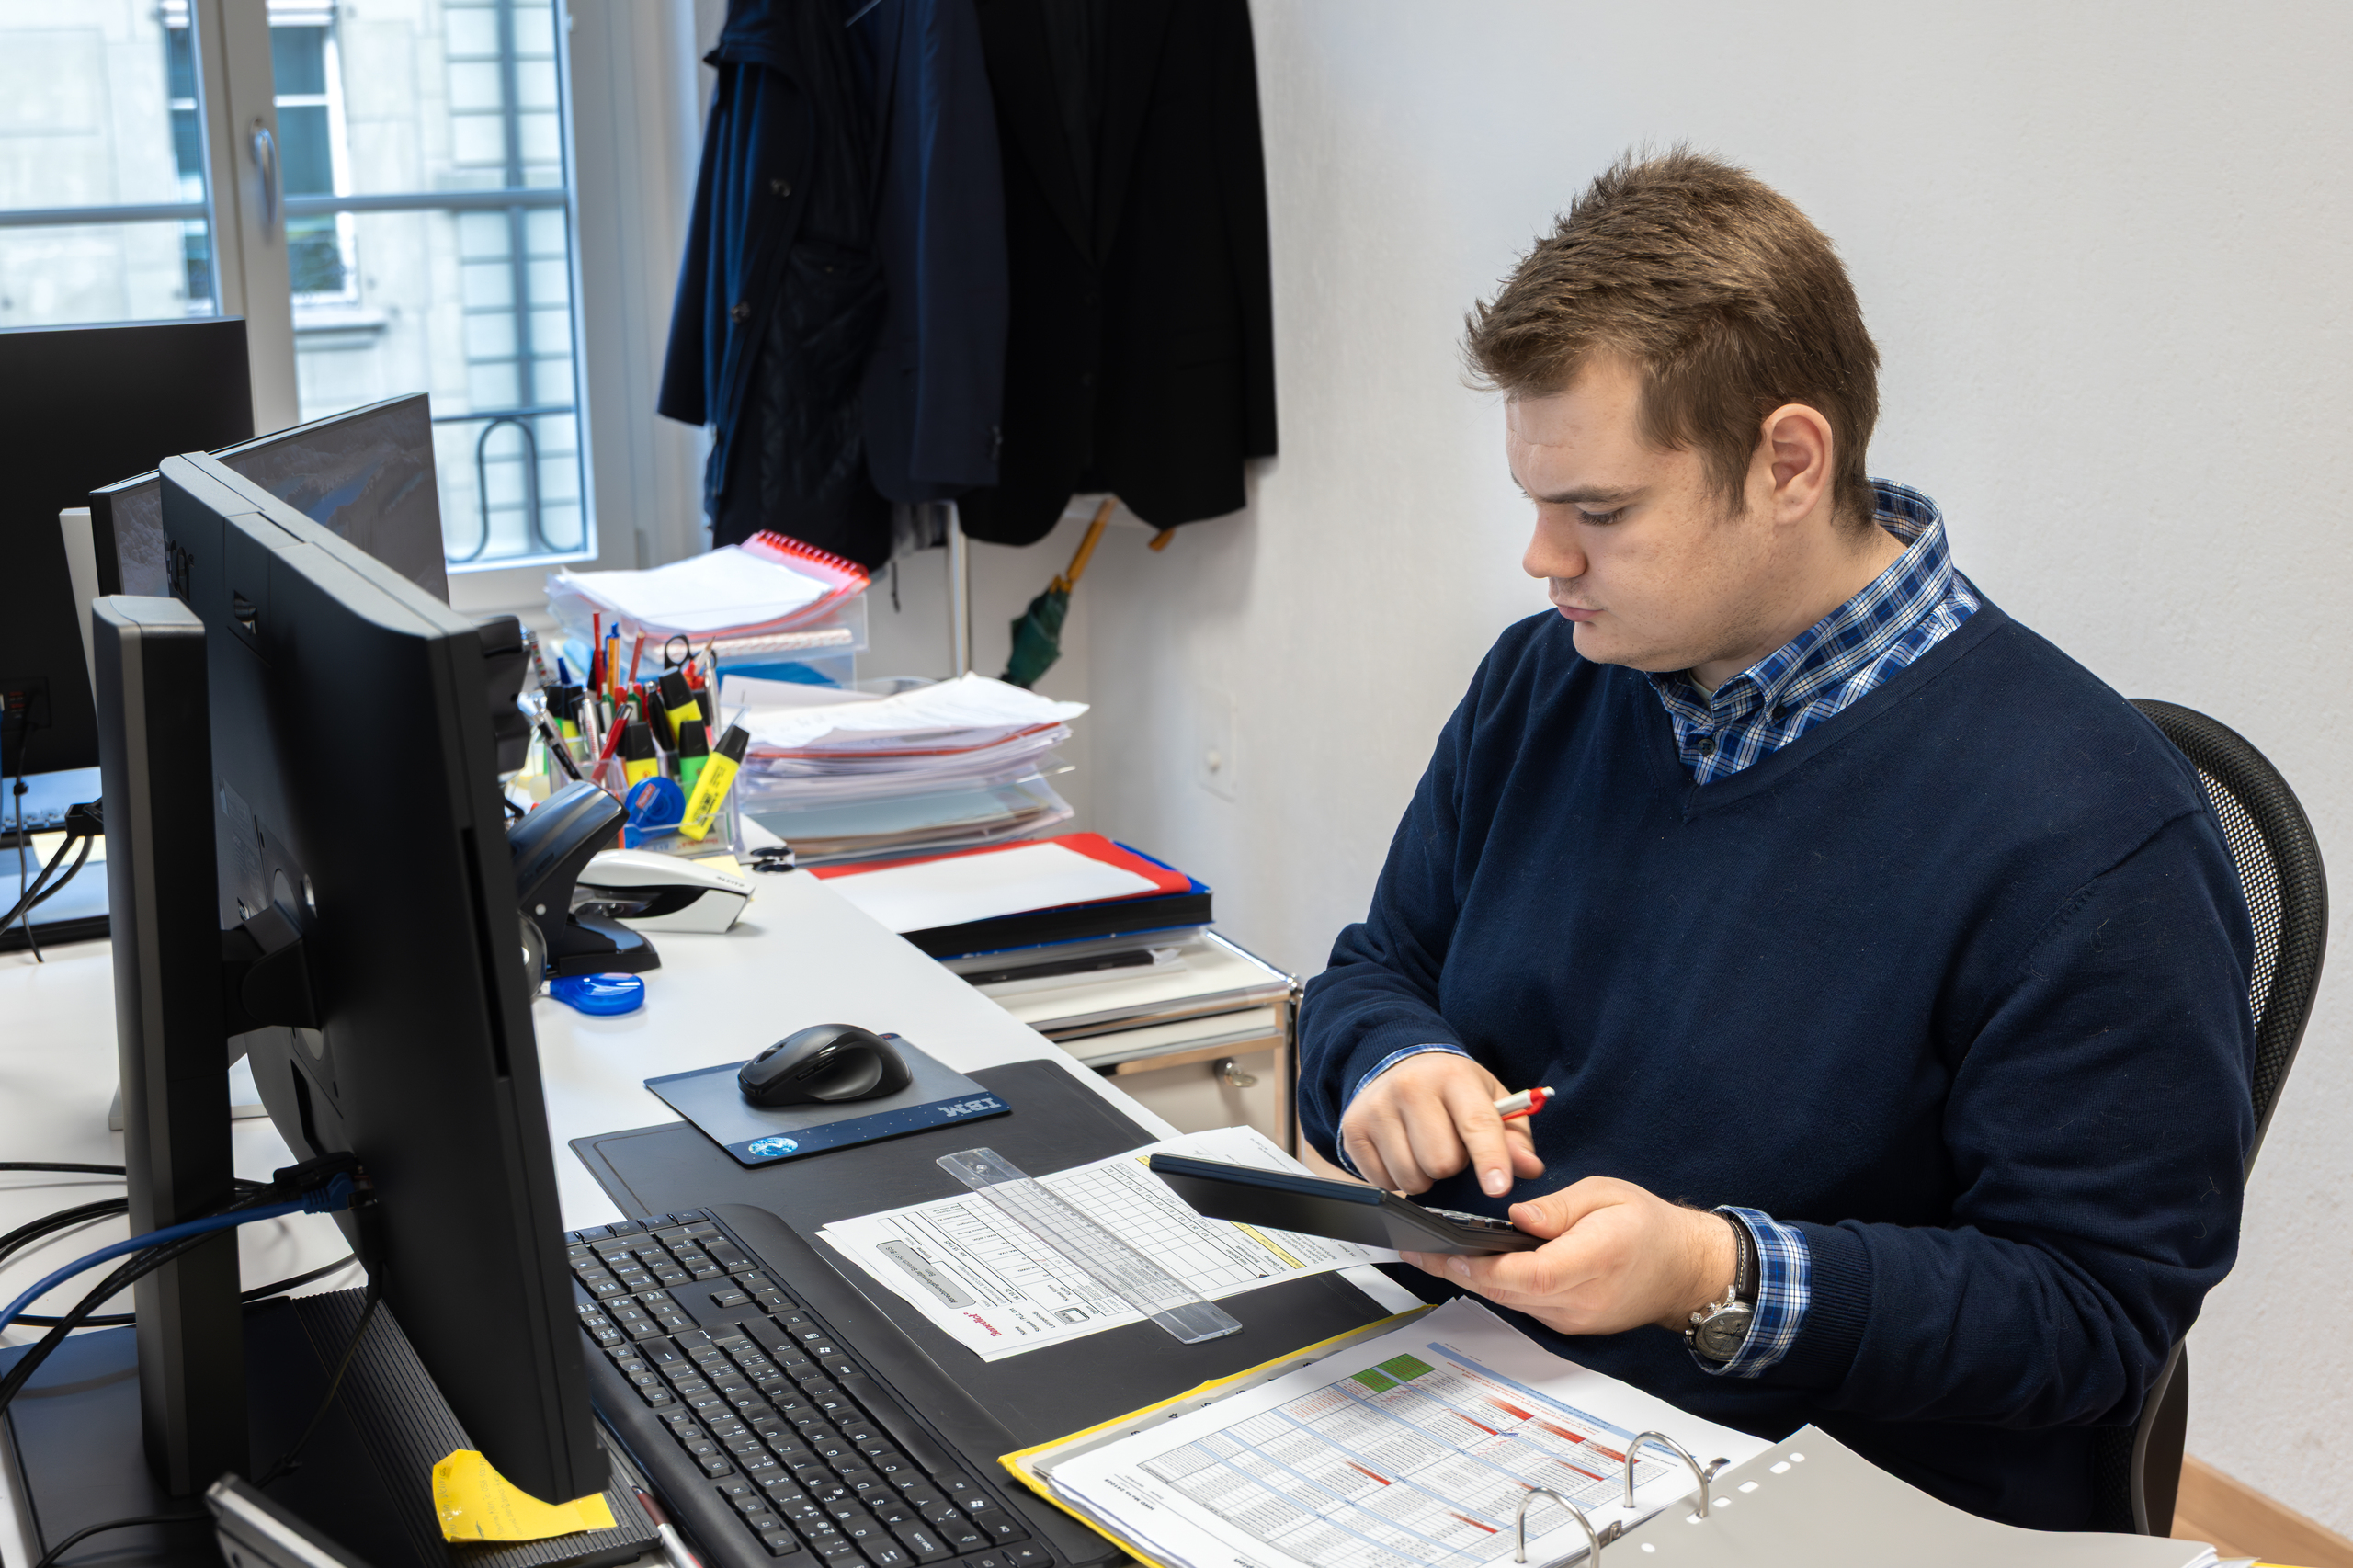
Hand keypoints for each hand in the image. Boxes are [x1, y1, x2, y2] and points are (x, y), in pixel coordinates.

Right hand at [1339, 1052, 1543, 1196]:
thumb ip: (1515, 1137)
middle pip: (1441, 1161)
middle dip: (1452, 1166)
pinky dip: (1397, 1178)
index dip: (1490, 1159)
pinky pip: (1383, 1182)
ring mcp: (1377, 1107)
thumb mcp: (1491, 1100)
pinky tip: (1401, 1153)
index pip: (1476, 1124)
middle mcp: (1410, 1087)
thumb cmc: (1452, 1089)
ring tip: (1423, 1150)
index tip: (1498, 1188)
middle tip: (1449, 1147)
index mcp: (1454, 1077)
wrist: (1399, 1065)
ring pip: (1411, 1177)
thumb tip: (1528, 1168)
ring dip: (1424, 1176)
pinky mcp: (1353, 1128)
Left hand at [1399, 1177, 1735, 1337]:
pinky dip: (1495, 1286)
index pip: (1531, 1274)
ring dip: (1469, 1281)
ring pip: (1511, 1302)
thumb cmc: (1649, 1226)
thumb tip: (1517, 1218)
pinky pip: (1523, 1306)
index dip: (1485, 1268)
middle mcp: (1583, 1298)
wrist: (1685, 1270)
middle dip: (1458, 1272)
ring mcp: (1575, 1317)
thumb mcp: (1607, 1194)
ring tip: (1427, 1254)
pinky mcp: (1568, 1323)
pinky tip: (1468, 1265)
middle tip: (1415, 1249)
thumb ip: (1559, 1207)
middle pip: (1510, 1293)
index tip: (1448, 1253)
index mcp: (1597, 1258)